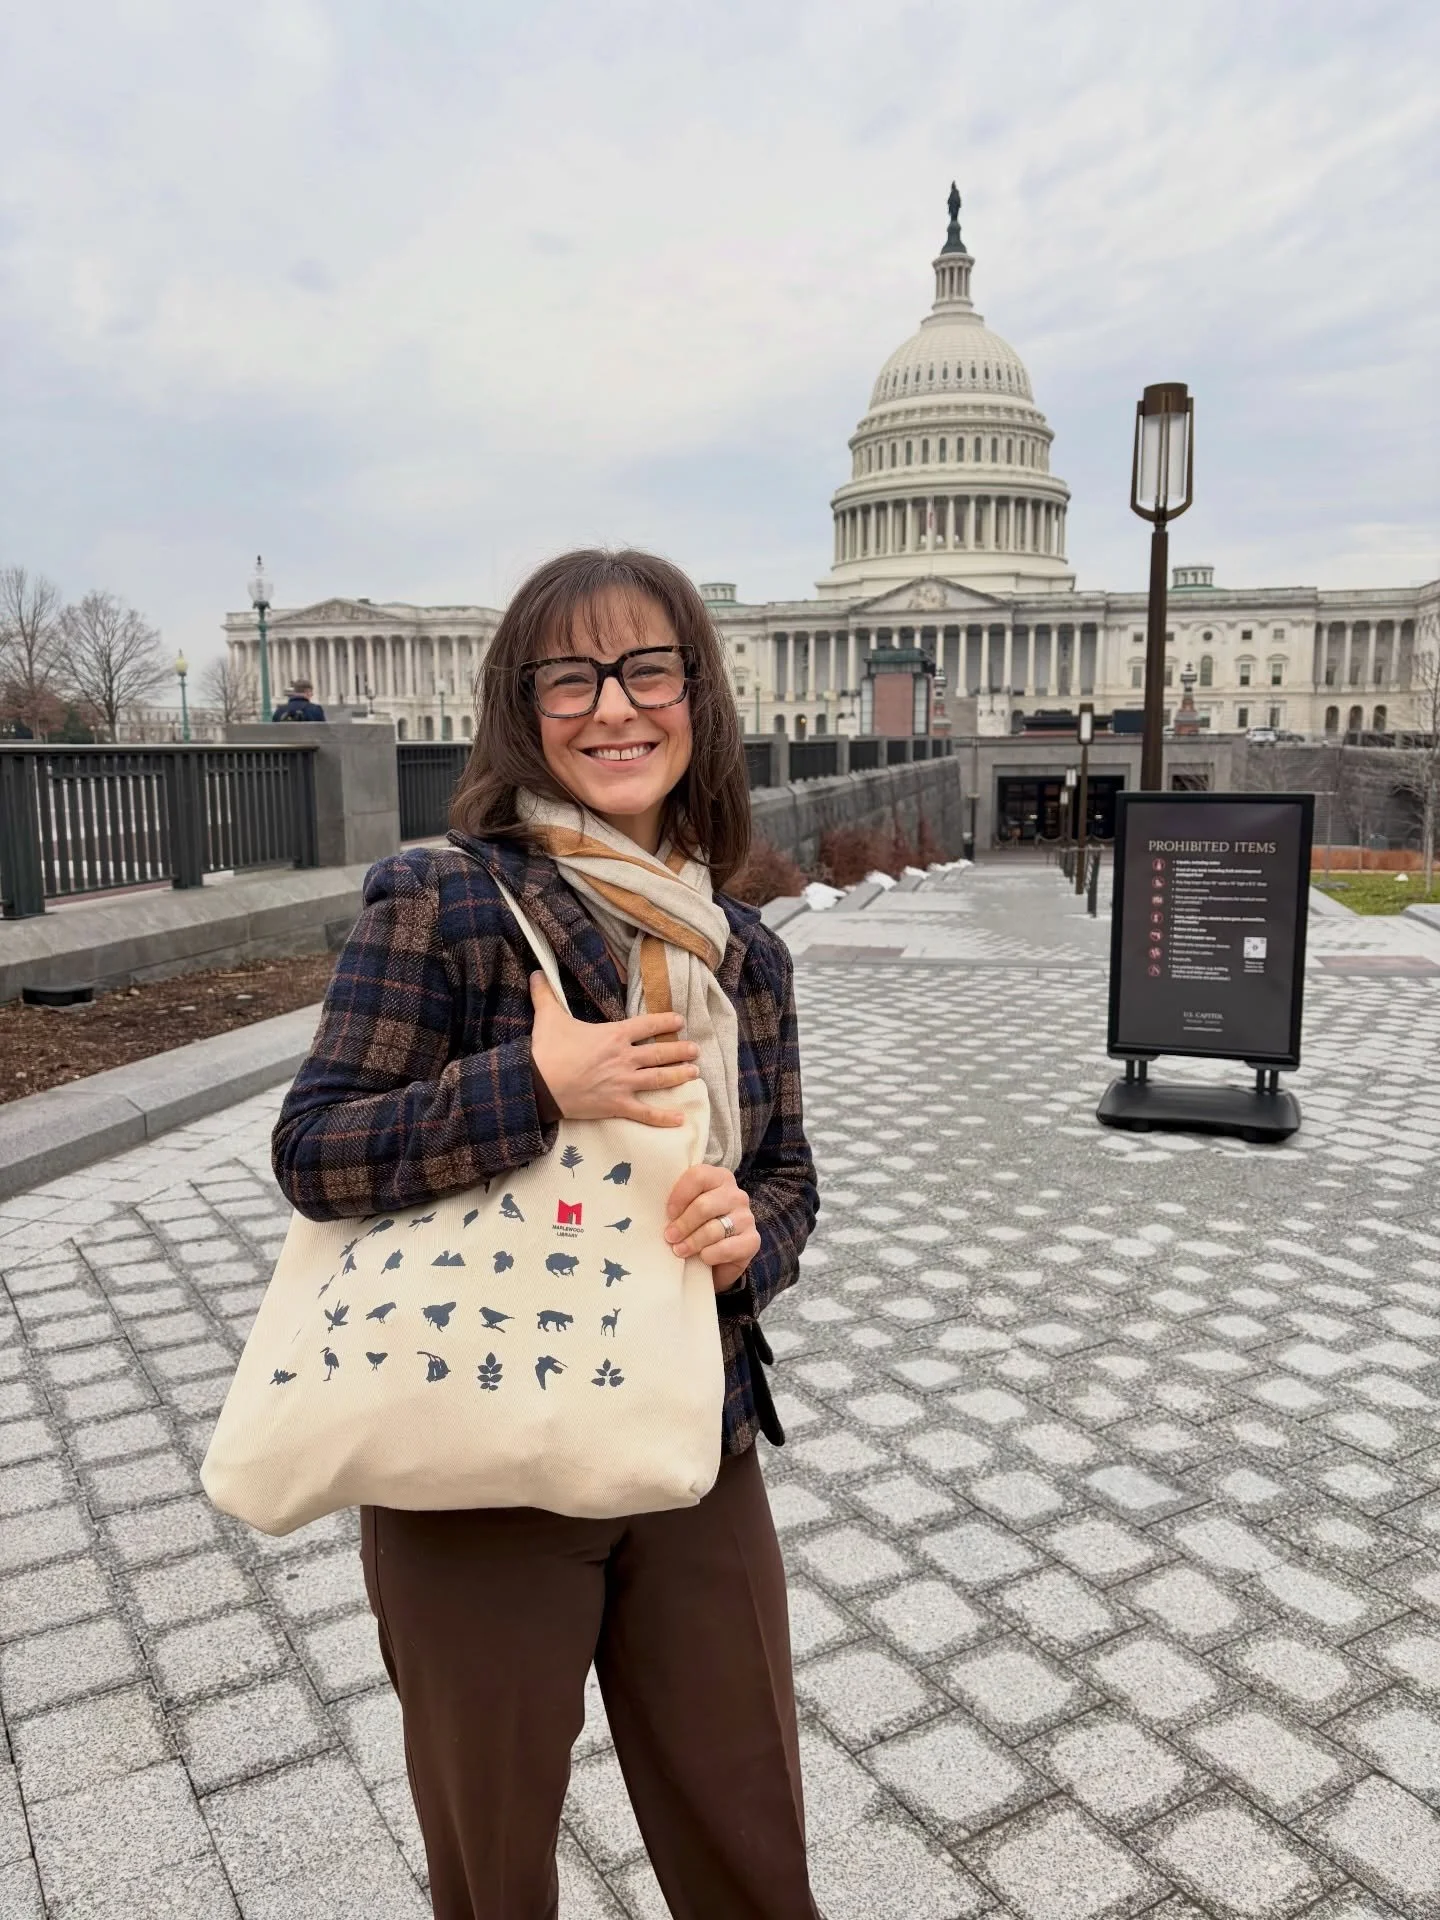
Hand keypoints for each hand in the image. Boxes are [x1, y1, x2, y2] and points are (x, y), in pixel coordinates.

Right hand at [529, 974, 699, 1127]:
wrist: (538, 1085)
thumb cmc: (546, 1051)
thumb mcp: (548, 1017)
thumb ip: (546, 994)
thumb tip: (536, 973)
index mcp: (614, 1036)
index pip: (647, 1025)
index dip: (665, 1022)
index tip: (679, 1021)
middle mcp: (624, 1058)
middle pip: (660, 1053)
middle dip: (680, 1051)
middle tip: (696, 1049)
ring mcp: (623, 1083)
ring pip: (659, 1079)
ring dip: (679, 1075)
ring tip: (695, 1072)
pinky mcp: (617, 1105)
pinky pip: (645, 1113)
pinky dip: (663, 1117)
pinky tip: (680, 1118)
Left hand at [664, 1164, 760, 1294]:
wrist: (716, 1261)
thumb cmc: (695, 1229)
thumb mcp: (685, 1211)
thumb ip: (677, 1204)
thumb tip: (655, 1209)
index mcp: (719, 1178)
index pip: (698, 1176)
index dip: (679, 1196)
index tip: (668, 1213)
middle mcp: (736, 1194)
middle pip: (704, 1206)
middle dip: (683, 1224)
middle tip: (670, 1237)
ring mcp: (746, 1217)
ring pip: (713, 1229)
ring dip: (692, 1242)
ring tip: (680, 1250)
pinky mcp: (752, 1241)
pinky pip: (726, 1248)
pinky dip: (710, 1255)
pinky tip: (703, 1258)